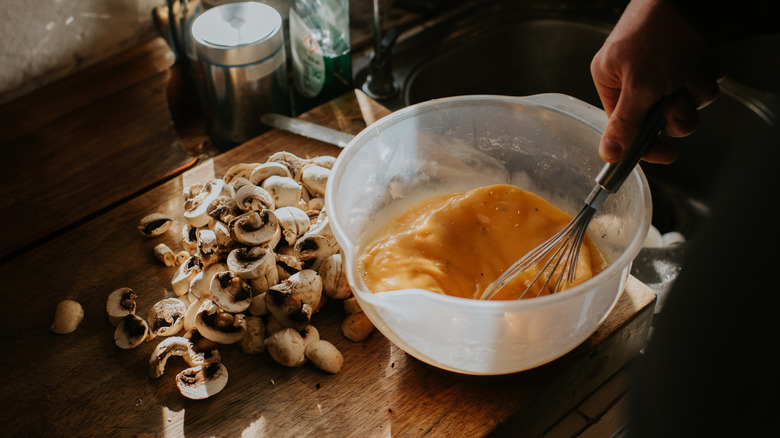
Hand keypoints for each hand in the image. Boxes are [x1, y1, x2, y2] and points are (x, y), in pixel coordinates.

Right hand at [590, 0, 726, 163]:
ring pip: (687, 104)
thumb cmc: (656, 35)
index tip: (667, 154)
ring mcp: (665, 71)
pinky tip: (701, 58)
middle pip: (660, 120)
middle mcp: (637, 79)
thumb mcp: (638, 87)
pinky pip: (701, 85)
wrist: (691, 2)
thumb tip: (607, 154)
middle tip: (679, 102)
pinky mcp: (689, 62)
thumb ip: (624, 125)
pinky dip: (706, 75)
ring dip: (695, 92)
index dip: (646, 145)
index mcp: (612, 83)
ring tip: (691, 71)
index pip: (626, 128)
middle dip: (678, 113)